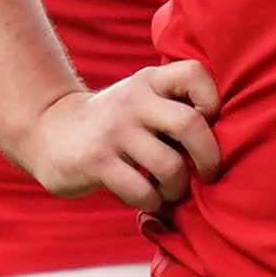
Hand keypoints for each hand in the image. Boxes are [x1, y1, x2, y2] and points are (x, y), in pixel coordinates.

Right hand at [10, 60, 222, 210]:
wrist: (49, 133)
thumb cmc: (114, 124)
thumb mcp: (141, 100)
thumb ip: (175, 108)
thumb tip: (225, 141)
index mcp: (149, 81)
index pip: (194, 73)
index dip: (213, 101)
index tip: (210, 124)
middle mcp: (133, 100)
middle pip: (190, 124)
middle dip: (210, 157)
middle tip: (209, 174)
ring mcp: (114, 131)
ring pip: (169, 166)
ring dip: (179, 188)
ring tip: (172, 191)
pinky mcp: (96, 161)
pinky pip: (142, 190)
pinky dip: (153, 203)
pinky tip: (148, 199)